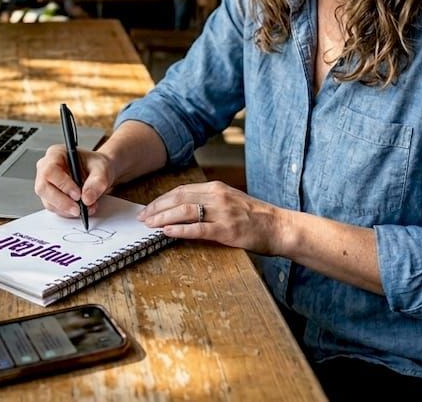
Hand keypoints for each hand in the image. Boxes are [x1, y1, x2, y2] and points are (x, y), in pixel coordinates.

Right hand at [34, 144, 114, 217]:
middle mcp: (46, 168)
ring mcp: (46, 183)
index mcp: (56, 154)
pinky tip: (81, 209)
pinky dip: (68, 212)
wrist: (97, 173)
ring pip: (48, 201)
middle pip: (43, 188)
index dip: (62, 184)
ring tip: (86, 208)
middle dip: (62, 202)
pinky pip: (54, 208)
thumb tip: (87, 198)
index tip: (78, 194)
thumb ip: (97, 181)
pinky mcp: (50, 197)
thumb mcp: (102, 169)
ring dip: (67, 209)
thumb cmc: (95, 165)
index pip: (50, 170)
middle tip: (78, 209)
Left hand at [137, 181, 286, 255]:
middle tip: (142, 217)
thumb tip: (182, 209)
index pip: (181, 190)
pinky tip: (167, 233)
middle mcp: (217, 196)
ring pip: (185, 211)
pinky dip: (180, 230)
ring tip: (149, 225)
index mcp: (216, 188)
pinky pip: (198, 229)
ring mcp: (222, 213)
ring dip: (163, 218)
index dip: (161, 199)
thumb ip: (209, 202)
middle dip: (157, 208)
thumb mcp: (230, 201)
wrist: (279, 226)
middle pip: (179, 198)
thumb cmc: (255, 217)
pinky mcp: (227, 230)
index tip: (148, 208)